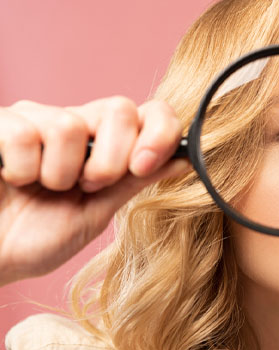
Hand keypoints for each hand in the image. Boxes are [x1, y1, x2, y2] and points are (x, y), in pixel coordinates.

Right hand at [0, 96, 190, 285]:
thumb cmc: (36, 237)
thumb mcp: (96, 212)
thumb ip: (136, 182)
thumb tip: (186, 160)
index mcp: (107, 145)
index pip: (150, 113)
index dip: (159, 132)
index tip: (146, 165)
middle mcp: (76, 124)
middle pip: (121, 109)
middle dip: (112, 160)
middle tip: (88, 186)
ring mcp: (37, 119)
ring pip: (71, 126)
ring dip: (60, 173)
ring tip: (40, 188)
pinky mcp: (1, 123)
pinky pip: (25, 134)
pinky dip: (22, 170)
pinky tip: (12, 180)